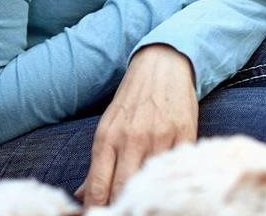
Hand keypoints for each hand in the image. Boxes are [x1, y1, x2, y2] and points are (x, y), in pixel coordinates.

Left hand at [76, 45, 198, 206]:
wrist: (162, 65)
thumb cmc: (132, 101)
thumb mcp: (108, 127)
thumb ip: (97, 164)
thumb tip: (81, 195)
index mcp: (108, 138)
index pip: (98, 187)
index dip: (96, 209)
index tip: (98, 215)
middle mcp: (132, 139)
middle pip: (122, 189)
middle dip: (119, 206)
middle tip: (121, 211)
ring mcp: (160, 137)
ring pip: (150, 182)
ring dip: (144, 196)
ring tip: (141, 203)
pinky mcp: (184, 134)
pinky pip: (175, 167)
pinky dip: (168, 180)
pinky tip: (164, 185)